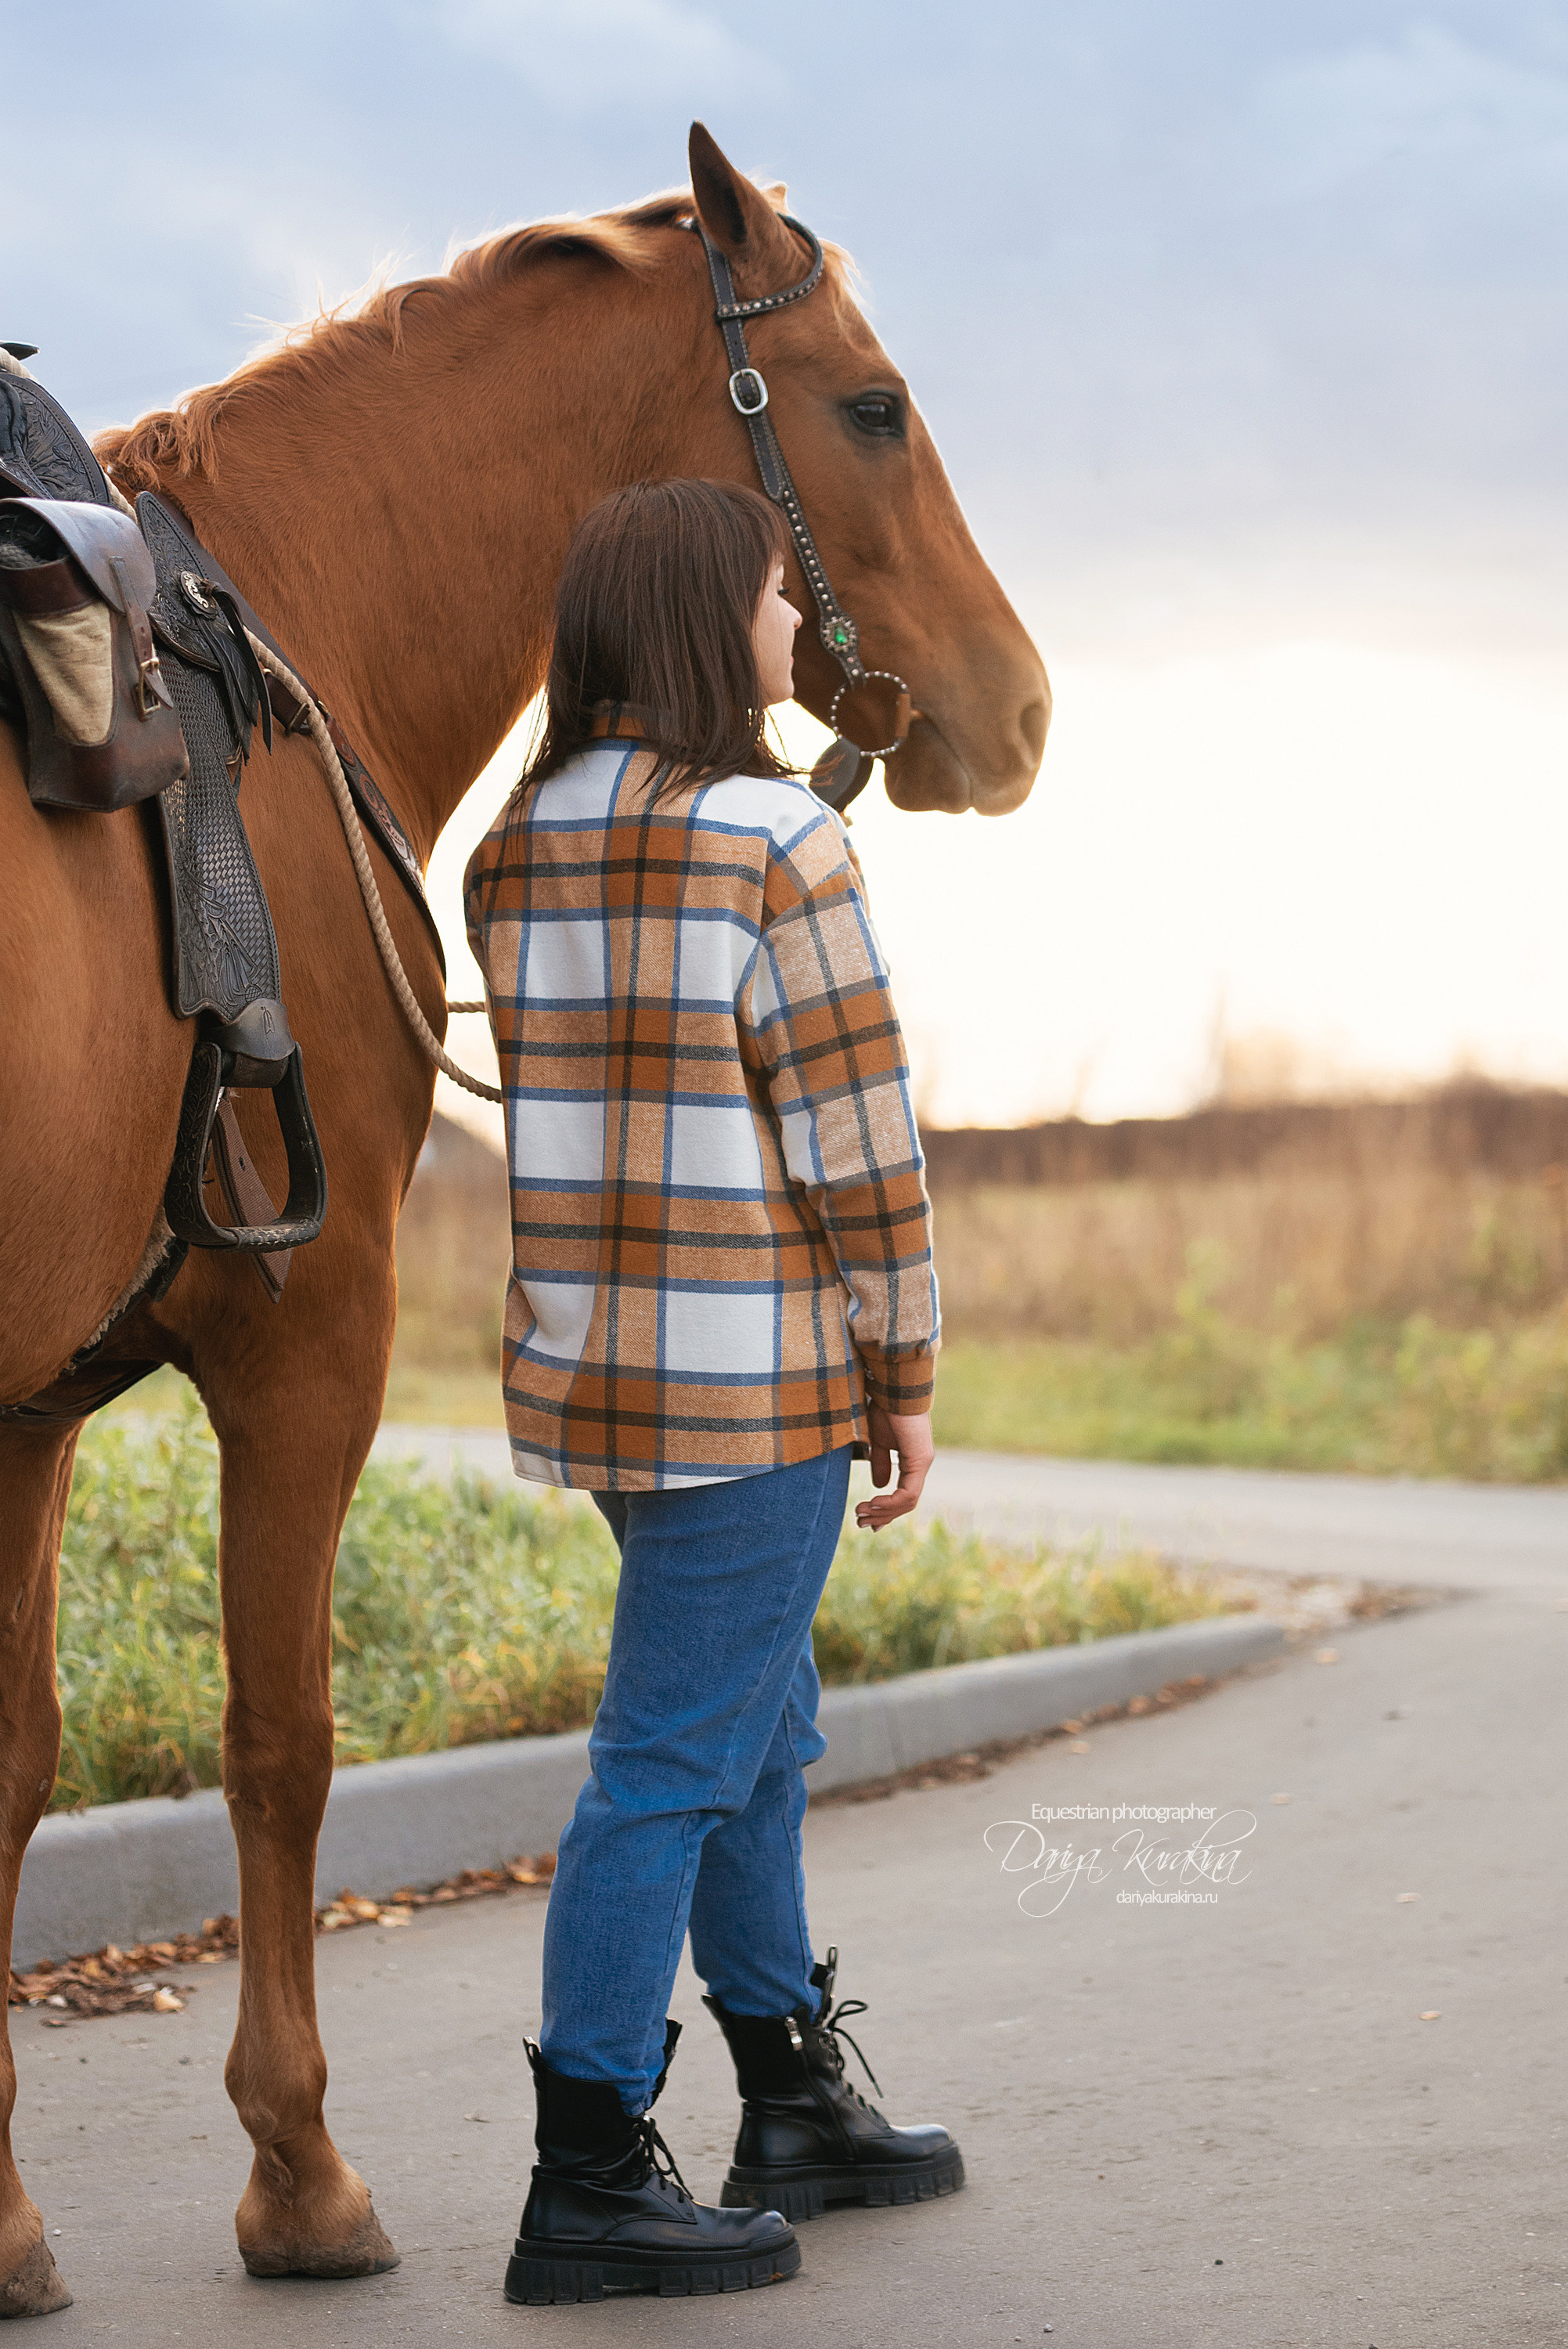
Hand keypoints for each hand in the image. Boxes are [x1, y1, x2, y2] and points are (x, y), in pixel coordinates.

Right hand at [854, 1405, 933, 1531]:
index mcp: (912, 1460)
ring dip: (883, 1511)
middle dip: (882, 1515)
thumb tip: (879, 1485)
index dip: (885, 1509)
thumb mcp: (877, 1440)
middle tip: (860, 1523)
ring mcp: (923, 1463)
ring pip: (907, 1502)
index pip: (903, 1494)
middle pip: (905, 1503)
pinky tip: (873, 1503)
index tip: (865, 1516)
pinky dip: (890, 1503)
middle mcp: (921, 1464)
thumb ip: (880, 1462)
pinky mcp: (920, 1460)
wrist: (892, 1388)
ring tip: (861, 1514)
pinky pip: (908, 1493)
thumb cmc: (885, 1408)